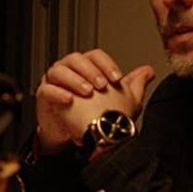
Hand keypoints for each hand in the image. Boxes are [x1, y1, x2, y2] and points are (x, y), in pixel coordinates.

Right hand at [35, 49, 154, 153]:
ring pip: (58, 70)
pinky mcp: (44, 96)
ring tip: (87, 92)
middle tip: (101, 85)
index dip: (106, 64)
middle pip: (75, 59)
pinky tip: (69, 99)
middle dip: (90, 70)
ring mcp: (55, 81)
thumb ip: (134, 85)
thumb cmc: (97, 114)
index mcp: (87, 67)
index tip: (117, 79)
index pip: (95, 56)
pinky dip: (57, 92)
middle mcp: (70, 70)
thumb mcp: (120, 101)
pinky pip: (46, 89)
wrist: (81, 135)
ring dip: (74, 79)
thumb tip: (148, 71)